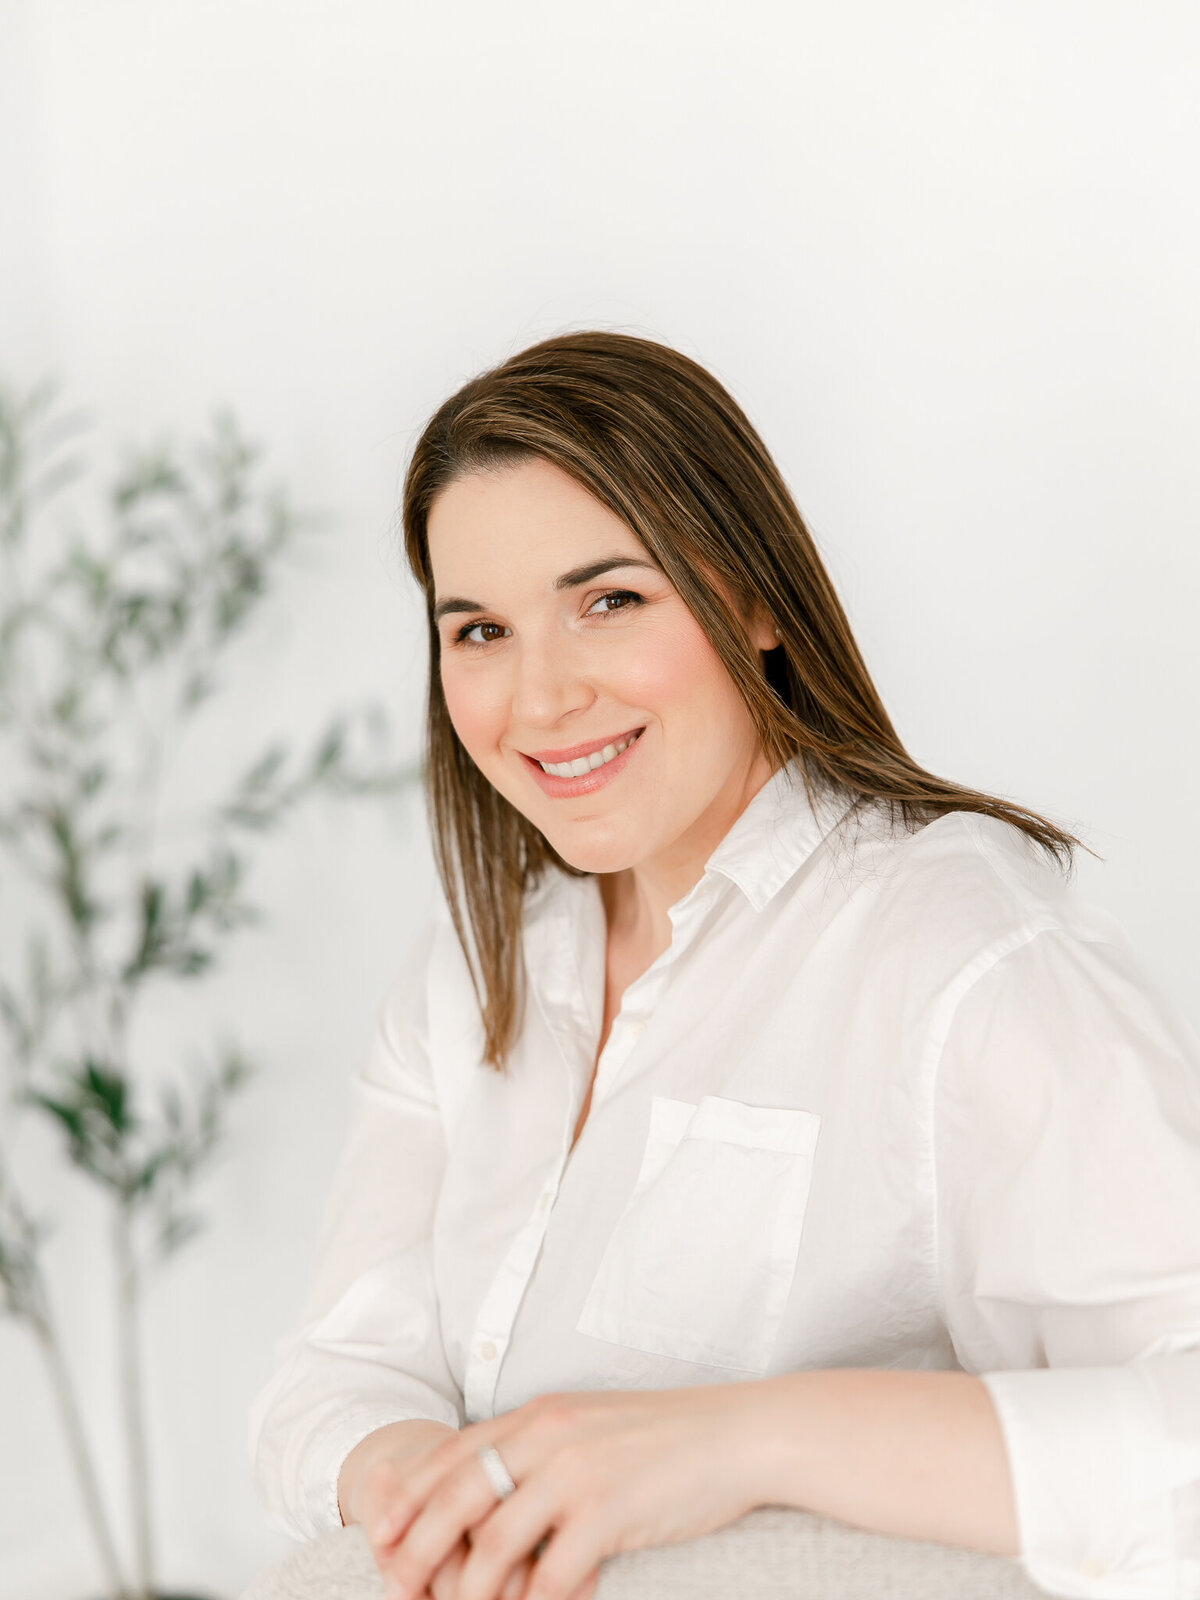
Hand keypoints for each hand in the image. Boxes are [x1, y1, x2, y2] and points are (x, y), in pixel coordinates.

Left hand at [369, 1383, 765, 1599]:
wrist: (736, 1434)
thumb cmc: (667, 1438)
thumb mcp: (592, 1425)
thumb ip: (544, 1449)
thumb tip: (500, 1490)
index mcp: (542, 1414)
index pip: (457, 1453)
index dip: (413, 1496)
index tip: (381, 1534)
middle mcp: (550, 1435)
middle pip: (460, 1495)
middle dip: (418, 1546)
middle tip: (395, 1586)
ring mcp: (578, 1471)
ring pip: (496, 1542)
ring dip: (471, 1590)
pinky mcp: (609, 1510)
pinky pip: (551, 1573)